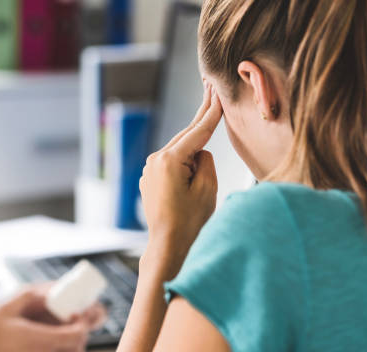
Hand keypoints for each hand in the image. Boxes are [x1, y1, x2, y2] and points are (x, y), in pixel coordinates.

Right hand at [0, 285, 104, 351]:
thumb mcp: (7, 308)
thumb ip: (30, 296)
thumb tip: (47, 292)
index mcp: (41, 341)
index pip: (77, 336)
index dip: (82, 325)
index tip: (75, 316)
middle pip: (77, 351)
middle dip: (79, 337)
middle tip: (71, 325)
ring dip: (69, 348)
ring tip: (58, 336)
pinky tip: (44, 348)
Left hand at [140, 83, 221, 263]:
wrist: (168, 244)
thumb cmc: (189, 221)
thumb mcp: (207, 188)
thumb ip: (205, 160)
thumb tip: (199, 152)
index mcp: (170, 160)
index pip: (198, 132)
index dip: (211, 113)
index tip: (218, 94)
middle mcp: (155, 160)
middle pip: (185, 136)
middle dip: (201, 118)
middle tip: (210, 91)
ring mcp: (149, 169)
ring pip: (178, 150)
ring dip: (193, 146)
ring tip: (207, 133)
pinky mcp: (149, 179)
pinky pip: (171, 163)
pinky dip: (183, 160)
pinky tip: (193, 163)